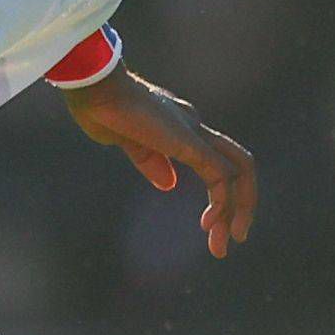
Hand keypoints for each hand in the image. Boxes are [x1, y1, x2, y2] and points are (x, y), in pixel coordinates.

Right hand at [63, 66, 257, 256]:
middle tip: (226, 244)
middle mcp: (194, 127)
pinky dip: (222, 203)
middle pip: (236, 168)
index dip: (220, 197)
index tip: (209, 227)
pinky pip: (220, 176)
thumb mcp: (126, 142)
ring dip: (237, 210)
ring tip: (224, 244)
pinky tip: (208, 225)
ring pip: (238, 172)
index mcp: (179, 127)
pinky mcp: (190, 143)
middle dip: (238, 207)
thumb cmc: (99, 109)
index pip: (214, 161)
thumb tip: (169, 184)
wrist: (95, 89)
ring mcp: (194, 133)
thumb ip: (150, 161)